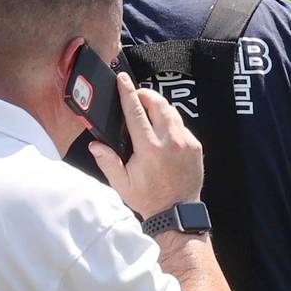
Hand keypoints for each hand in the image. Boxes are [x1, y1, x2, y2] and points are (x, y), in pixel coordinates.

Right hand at [89, 73, 204, 219]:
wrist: (178, 211)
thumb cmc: (148, 198)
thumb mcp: (122, 184)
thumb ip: (108, 162)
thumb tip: (95, 145)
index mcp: (149, 149)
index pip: (136, 112)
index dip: (128, 92)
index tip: (123, 79)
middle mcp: (171, 141)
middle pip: (159, 104)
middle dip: (146, 95)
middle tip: (135, 96)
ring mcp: (186, 142)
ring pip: (172, 112)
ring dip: (159, 107)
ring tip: (147, 112)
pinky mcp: (196, 146)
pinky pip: (182, 126)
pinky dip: (170, 124)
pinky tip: (162, 132)